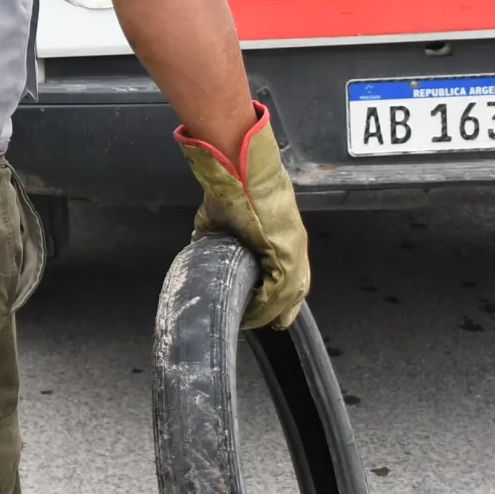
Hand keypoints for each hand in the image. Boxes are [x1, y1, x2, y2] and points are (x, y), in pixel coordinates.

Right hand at [176, 104, 307, 329]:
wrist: (239, 173)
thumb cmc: (233, 188)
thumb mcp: (223, 221)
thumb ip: (217, 239)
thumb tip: (200, 249)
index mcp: (282, 239)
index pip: (286, 280)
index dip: (272, 298)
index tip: (256, 308)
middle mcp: (294, 247)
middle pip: (293, 293)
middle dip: (274, 310)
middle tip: (258, 320)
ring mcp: (292, 252)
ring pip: (288, 296)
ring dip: (269, 311)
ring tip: (251, 319)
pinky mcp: (287, 255)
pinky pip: (280, 291)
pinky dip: (266, 305)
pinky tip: (253, 312)